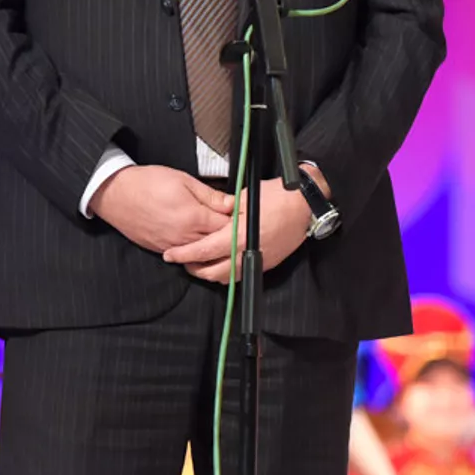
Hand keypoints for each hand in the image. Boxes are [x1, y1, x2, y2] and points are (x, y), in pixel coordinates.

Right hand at [87, 165, 234, 253]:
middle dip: (227, 237)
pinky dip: (193, 250)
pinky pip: (184, 255)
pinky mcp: (160, 250)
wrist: (115, 194)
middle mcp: (184, 237)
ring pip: (201, 253)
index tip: (242, 217)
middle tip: (233, 226)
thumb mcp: (184, 181)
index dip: (237, 223)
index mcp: (194, 218)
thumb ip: (210, 195)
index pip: (228, 228)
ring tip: (215, 234)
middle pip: (217, 245)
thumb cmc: (147, 183)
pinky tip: (195, 239)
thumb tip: (232, 203)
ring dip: (210, 246)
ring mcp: (172, 246)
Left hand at [162, 178, 309, 282]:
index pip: (203, 251)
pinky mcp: (267, 263)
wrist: (305, 206)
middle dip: (194, 269)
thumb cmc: (277, 197)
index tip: (170, 254)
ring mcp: (258, 260)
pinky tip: (220, 263)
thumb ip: (224, 209)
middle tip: (181, 260)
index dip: (184, 254)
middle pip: (212, 272)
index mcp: (237, 236)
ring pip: (227, 277)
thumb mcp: (244, 197)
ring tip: (198, 263)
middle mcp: (246, 253)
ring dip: (210, 273)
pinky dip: (227, 272)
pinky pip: (241, 273)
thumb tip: (210, 213)